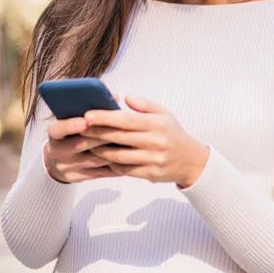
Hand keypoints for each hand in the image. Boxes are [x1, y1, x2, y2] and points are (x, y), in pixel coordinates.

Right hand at [44, 94, 124, 183]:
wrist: (58, 161)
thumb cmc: (72, 134)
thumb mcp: (72, 121)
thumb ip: (89, 112)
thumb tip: (115, 97)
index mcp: (54, 135)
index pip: (58, 129)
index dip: (71, 125)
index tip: (86, 120)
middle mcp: (57, 152)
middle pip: (80, 144)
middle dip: (101, 135)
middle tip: (119, 128)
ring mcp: (67, 167)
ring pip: (93, 159)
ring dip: (112, 150)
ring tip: (129, 142)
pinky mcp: (77, 178)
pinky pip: (99, 173)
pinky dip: (114, 165)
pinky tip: (128, 157)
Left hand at [84, 96, 209, 186]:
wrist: (192, 161)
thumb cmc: (174, 134)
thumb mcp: (165, 115)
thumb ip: (145, 105)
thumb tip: (125, 98)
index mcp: (158, 124)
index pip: (126, 120)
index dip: (105, 117)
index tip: (88, 115)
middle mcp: (156, 142)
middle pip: (119, 137)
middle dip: (97, 133)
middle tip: (81, 129)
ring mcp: (153, 160)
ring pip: (119, 156)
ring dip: (100, 150)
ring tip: (89, 144)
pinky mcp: (150, 174)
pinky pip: (125, 170)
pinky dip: (112, 164)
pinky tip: (104, 158)